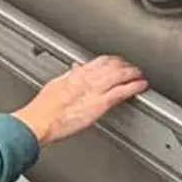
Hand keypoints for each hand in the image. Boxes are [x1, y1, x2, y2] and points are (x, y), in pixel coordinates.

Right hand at [11, 56, 147, 146]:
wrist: (40, 120)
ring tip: (140, 75)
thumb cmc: (42, 110)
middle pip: (112, 65)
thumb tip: (72, 75)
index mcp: (75, 74)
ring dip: (133, 73)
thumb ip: (67, 80)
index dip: (112, 60)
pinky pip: (121, 91)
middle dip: (125, 65)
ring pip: (120, 75)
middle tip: (133, 67)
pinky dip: (134, 87)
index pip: (99, 61)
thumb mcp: (54, 87)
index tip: (117, 62)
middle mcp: (87, 78)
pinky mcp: (100, 103)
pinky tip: (141, 86)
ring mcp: (95, 90)